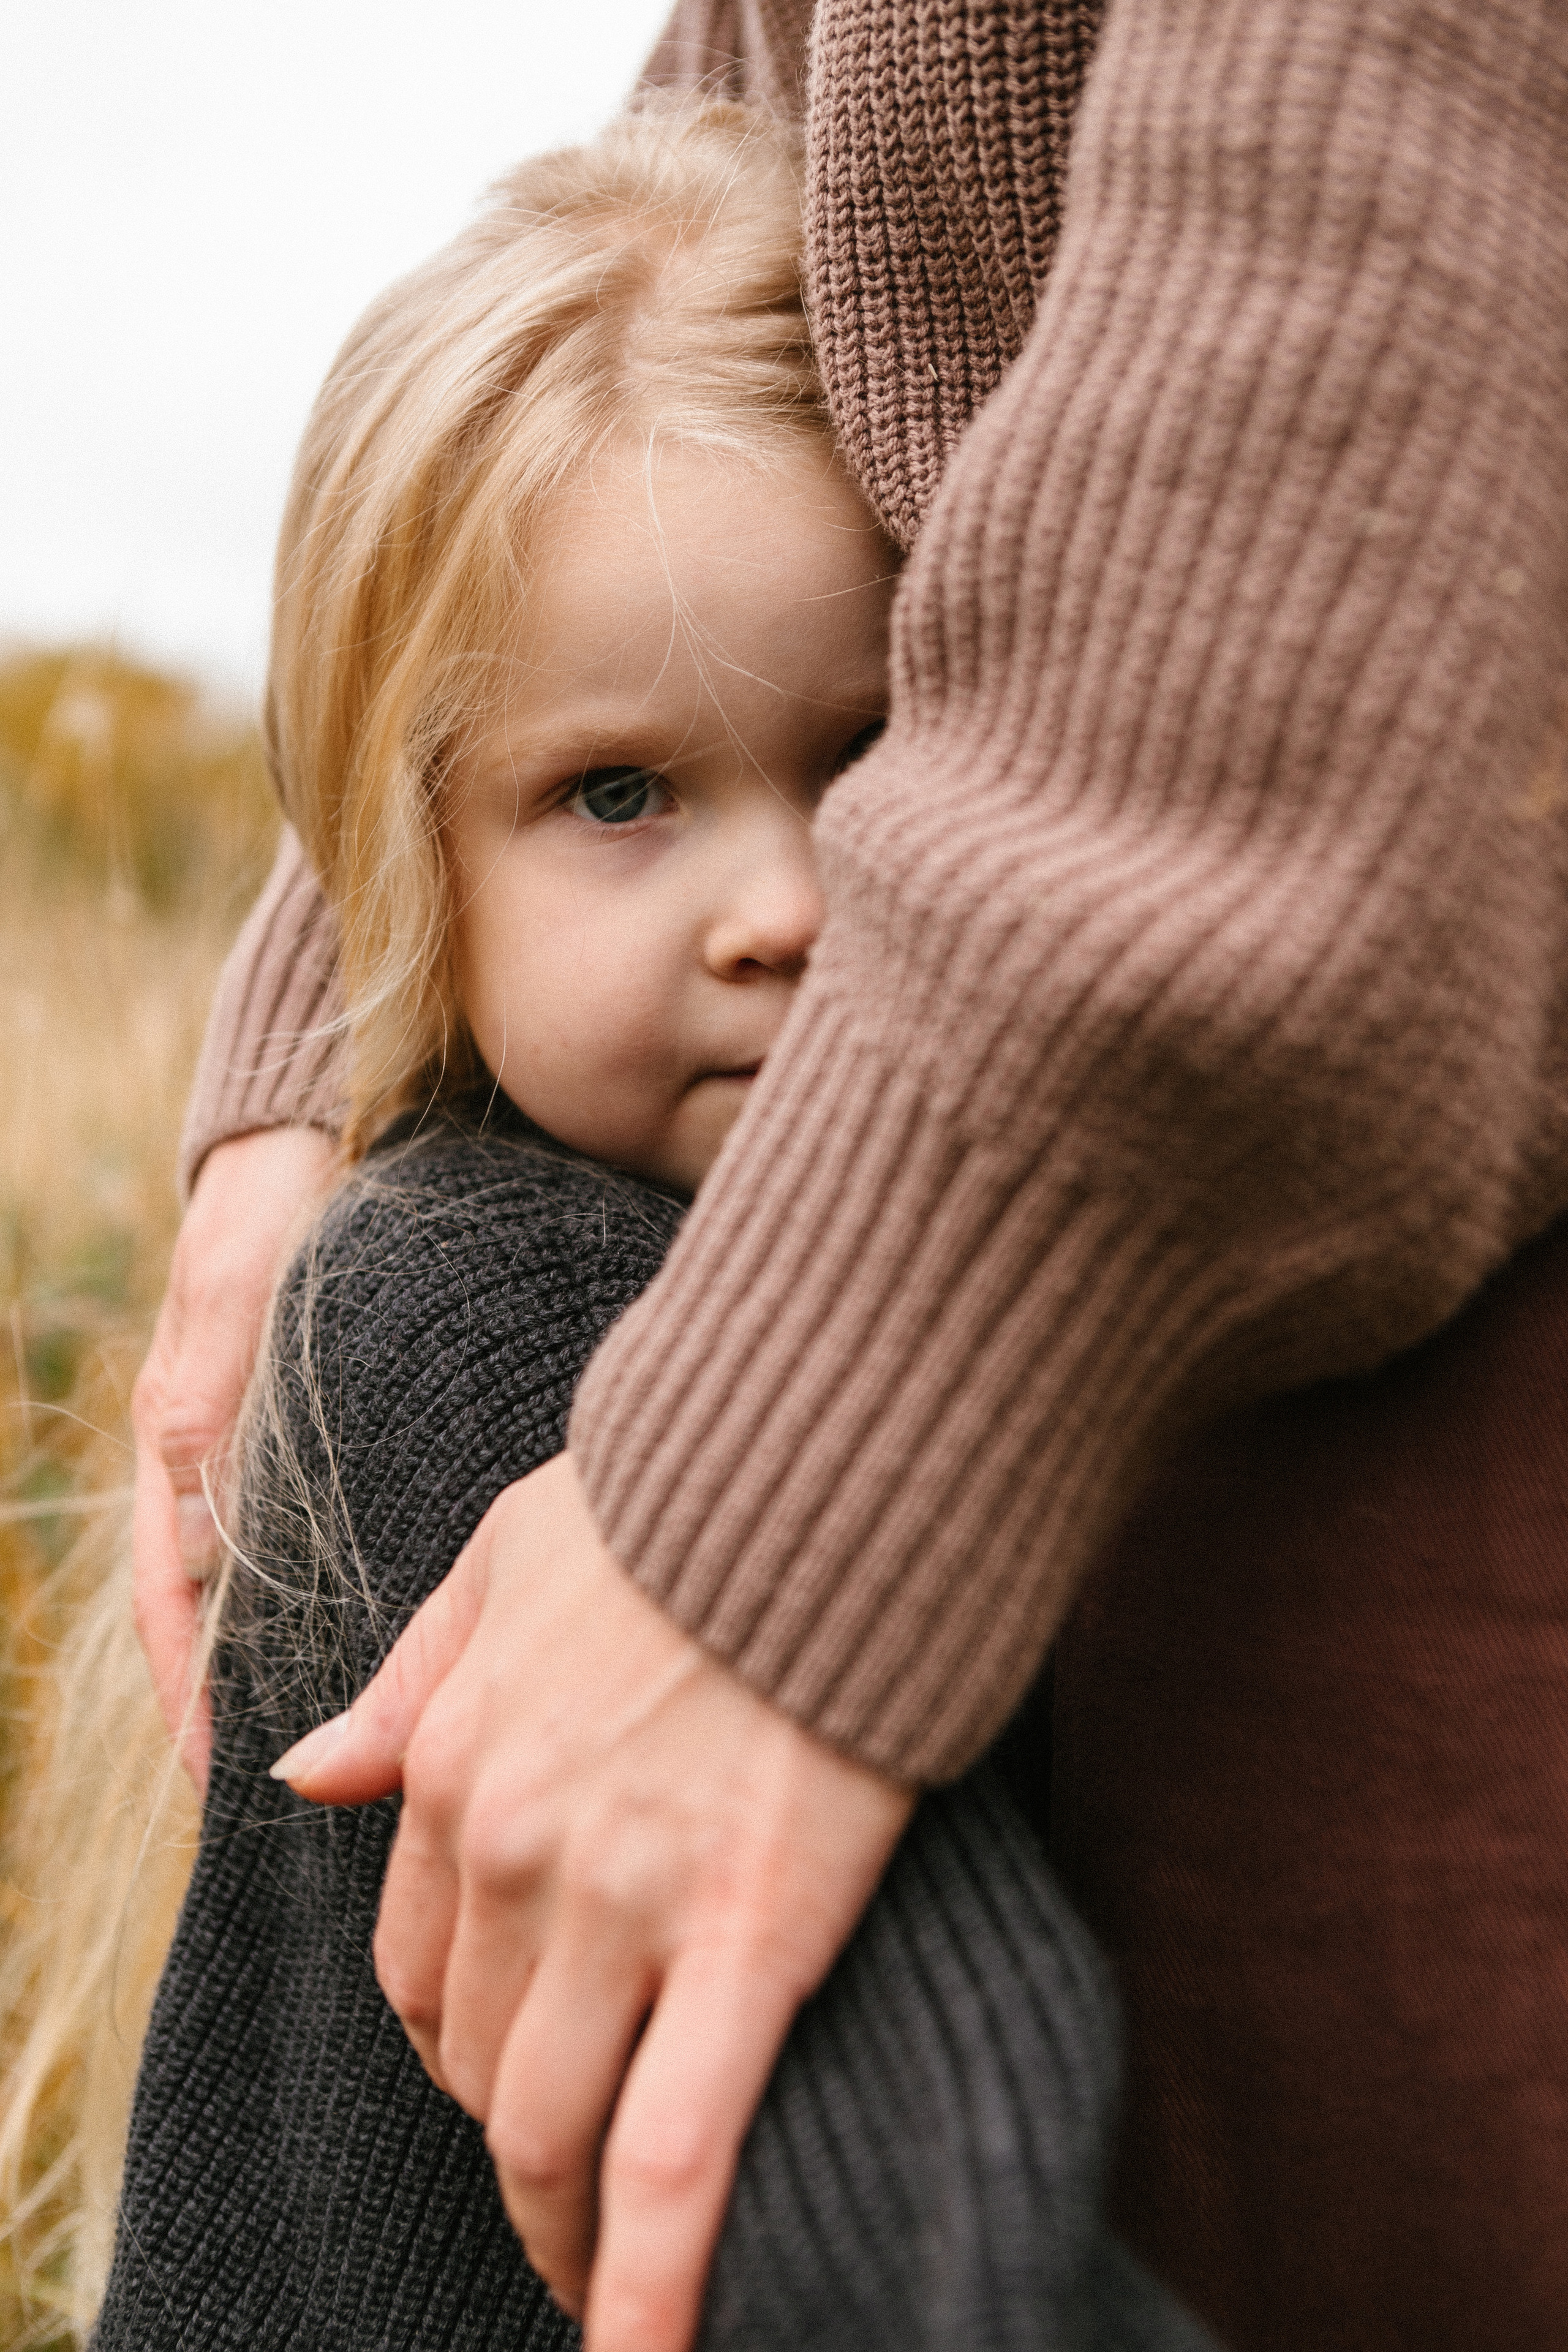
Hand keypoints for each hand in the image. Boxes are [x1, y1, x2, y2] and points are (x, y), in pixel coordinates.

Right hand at [132, 1124, 335, 1787]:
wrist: (306, 1131)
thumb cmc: (268, 1210)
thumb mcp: (233, 1308)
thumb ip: (213, 1414)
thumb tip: (200, 1548)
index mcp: (174, 1442)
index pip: (173, 1601)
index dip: (189, 1693)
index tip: (215, 1778)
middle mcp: (208, 1454)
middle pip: (212, 1604)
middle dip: (234, 1695)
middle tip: (284, 1785)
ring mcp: (255, 1438)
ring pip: (259, 1574)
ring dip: (281, 1651)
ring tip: (330, 1731)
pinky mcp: (307, 1420)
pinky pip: (300, 1526)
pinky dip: (315, 1588)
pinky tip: (367, 1626)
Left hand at [273, 1453, 912, 2351]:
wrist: (819, 1470)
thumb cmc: (674, 1503)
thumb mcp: (497, 1561)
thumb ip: (403, 1681)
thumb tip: (299, 1772)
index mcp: (453, 1764)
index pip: (419, 1968)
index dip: (459, 2046)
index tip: (508, 2077)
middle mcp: (516, 1848)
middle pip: (482, 2066)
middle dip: (511, 2153)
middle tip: (563, 2198)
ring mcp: (626, 1903)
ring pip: (558, 2128)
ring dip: (562, 2235)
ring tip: (597, 2293)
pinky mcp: (749, 1940)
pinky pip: (681, 2153)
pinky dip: (656, 2280)